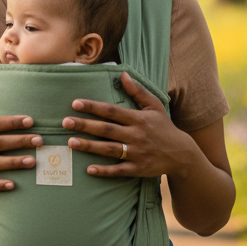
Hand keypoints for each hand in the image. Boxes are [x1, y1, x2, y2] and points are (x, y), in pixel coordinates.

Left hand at [63, 72, 194, 178]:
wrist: (181, 154)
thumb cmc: (164, 127)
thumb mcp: (155, 106)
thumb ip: (138, 91)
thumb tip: (122, 74)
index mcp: (138, 119)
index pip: (112, 111)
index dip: (93, 107)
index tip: (75, 103)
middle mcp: (136, 136)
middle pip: (107, 130)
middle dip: (85, 125)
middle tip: (65, 122)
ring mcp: (137, 153)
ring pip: (109, 149)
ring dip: (89, 146)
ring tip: (71, 142)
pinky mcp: (137, 169)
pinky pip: (118, 170)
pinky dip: (104, 170)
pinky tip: (89, 169)